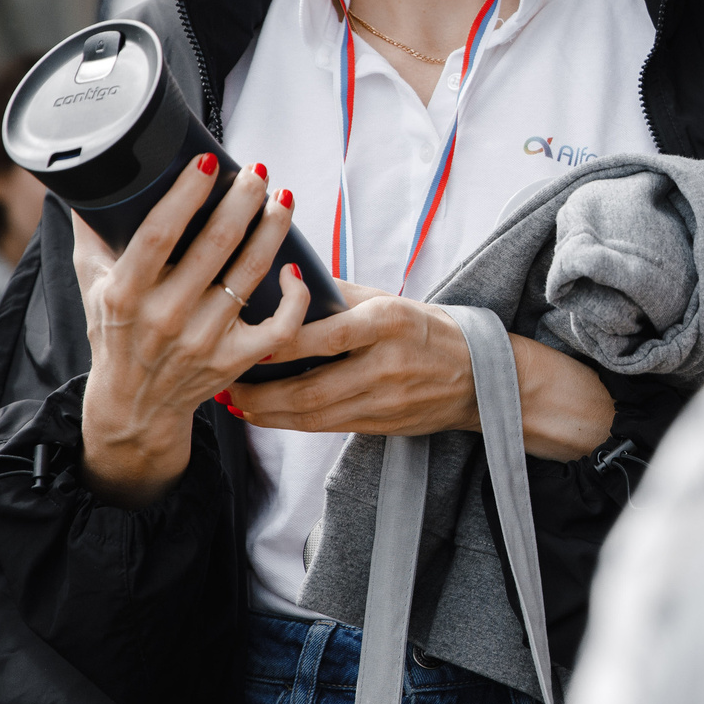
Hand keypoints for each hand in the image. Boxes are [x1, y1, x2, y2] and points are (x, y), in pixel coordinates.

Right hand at [74, 156, 310, 505]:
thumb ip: (93, 233)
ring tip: (282, 198)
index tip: (208, 159)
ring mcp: (203, 341)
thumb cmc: (115, 333)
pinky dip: (294, 296)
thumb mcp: (92, 284)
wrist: (134, 406)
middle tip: (258, 170)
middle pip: (215, 246)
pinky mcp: (235, 360)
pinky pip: (279, 326)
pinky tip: (294, 265)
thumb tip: (90, 177)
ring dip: (272, 230)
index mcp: (125, 294)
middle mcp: (165, 317)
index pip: (159, 235)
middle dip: (243, 200)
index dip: (186, 195)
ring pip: (250, 274)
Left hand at [226, 285, 616, 459]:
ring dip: (267, 412)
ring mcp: (385, 399)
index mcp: (388, 322)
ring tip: (232, 401)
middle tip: (221, 381)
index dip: (280, 342)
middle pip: (311, 386)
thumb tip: (284, 277)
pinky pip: (325, 426)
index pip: (325, 334)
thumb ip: (341, 295)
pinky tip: (264, 415)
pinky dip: (289, 422)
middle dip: (260, 391)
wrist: (481, 377)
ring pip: (312, 414)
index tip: (244, 338)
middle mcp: (386, 364)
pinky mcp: (382, 424)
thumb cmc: (428, 330)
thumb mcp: (392, 301)